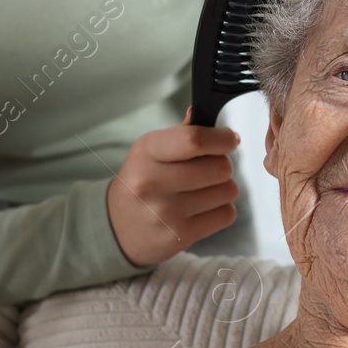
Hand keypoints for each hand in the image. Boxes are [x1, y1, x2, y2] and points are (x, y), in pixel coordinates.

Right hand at [106, 108, 239, 265]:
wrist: (118, 227)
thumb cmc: (141, 181)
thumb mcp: (150, 151)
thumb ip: (180, 133)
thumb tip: (203, 112)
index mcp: (147, 152)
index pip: (195, 139)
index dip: (222, 138)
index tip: (229, 139)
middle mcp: (153, 182)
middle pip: (220, 166)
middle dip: (222, 165)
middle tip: (209, 169)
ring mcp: (166, 212)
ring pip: (228, 190)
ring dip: (223, 188)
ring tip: (202, 190)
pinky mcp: (180, 235)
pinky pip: (226, 214)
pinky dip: (221, 210)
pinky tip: (201, 209)